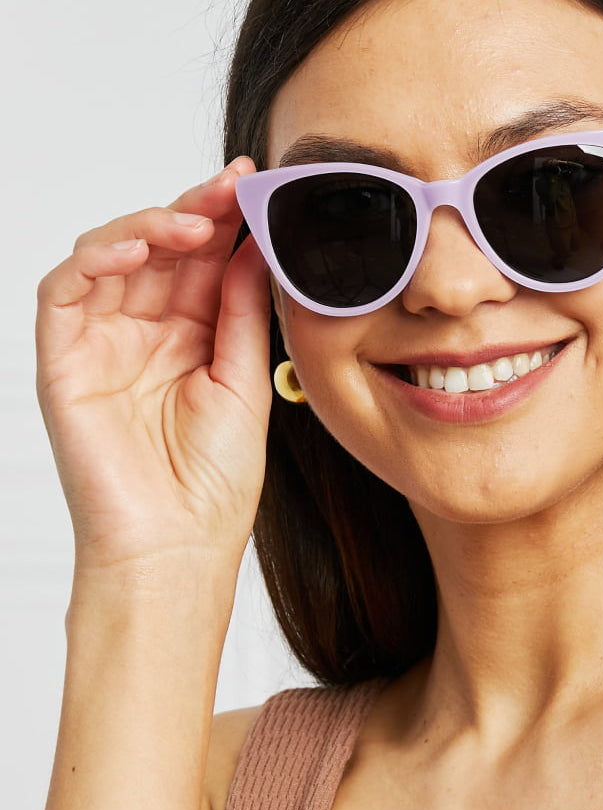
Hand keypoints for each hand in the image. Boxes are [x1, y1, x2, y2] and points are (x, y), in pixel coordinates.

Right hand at [36, 159, 272, 572]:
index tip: (254, 183)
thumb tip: (252, 245)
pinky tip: (139, 246)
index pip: (202, 263)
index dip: (224, 219)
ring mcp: (101, 345)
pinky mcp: (62, 361)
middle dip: (195, 209)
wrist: (176, 547)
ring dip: (149, 226)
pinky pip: (63, 291)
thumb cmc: (214, 482)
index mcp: (191, 340)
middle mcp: (144, 335)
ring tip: (194, 221)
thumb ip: (241, 312)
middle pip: (160, 250)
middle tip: (231, 184)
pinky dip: (95, 258)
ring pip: (110, 257)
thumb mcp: (243, 383)